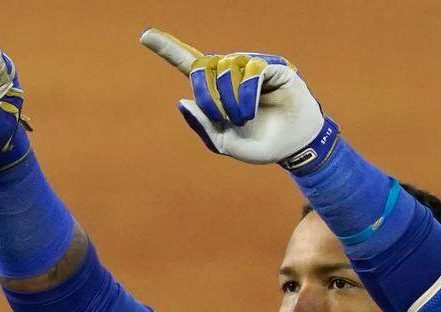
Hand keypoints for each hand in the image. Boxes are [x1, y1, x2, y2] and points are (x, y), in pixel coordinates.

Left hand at [140, 29, 338, 173]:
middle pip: (203, 69)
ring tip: (244, 117)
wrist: (295, 147)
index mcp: (218, 89)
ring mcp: (251, 66)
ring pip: (224, 70)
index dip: (167, 49)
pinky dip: (246, 95)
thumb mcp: (226, 144)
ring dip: (230, 100)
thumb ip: (204, 126)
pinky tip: (253, 109)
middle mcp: (231, 72)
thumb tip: (183, 100)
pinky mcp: (271, 65)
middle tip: (227, 119)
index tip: (145, 36)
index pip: (189, 64)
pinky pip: (249, 70)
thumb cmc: (262, 144)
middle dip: (209, 97)